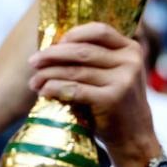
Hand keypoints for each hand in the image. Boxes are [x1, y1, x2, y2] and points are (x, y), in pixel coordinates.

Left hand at [29, 22, 159, 166]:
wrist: (134, 136)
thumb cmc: (115, 102)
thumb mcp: (114, 74)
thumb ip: (96, 58)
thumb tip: (52, 46)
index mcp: (130, 49)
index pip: (99, 30)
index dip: (73, 33)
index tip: (53, 43)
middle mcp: (130, 62)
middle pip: (81, 50)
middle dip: (51, 55)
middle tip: (32, 61)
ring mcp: (122, 81)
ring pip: (75, 70)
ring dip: (48, 74)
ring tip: (33, 81)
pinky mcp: (111, 99)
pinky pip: (74, 89)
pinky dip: (55, 88)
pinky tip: (43, 91)